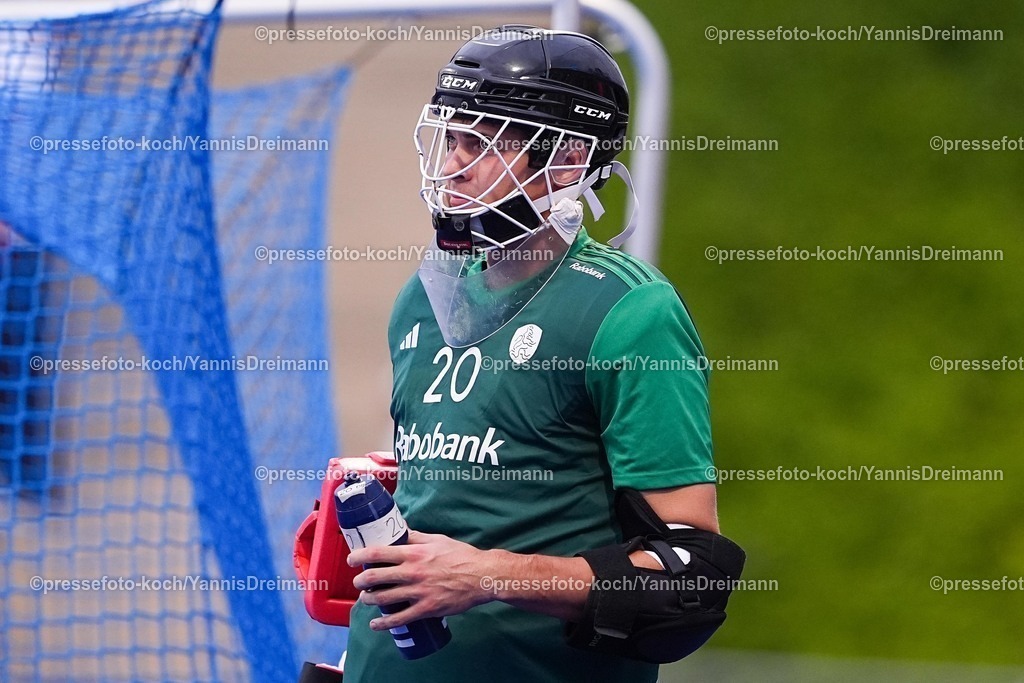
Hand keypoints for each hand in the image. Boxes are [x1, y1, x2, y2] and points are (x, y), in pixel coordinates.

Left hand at [347, 530, 493, 630]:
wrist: (481, 576)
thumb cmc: (461, 555)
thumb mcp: (437, 539)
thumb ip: (416, 537)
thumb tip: (400, 531)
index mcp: (414, 553)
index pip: (378, 553)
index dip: (359, 556)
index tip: (352, 559)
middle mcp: (413, 572)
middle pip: (376, 577)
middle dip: (361, 581)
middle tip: (358, 582)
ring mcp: (419, 592)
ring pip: (384, 598)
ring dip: (369, 600)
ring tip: (366, 599)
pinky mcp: (426, 609)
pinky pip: (400, 619)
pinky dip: (384, 624)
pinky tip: (376, 624)